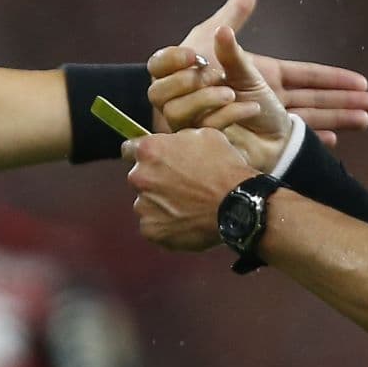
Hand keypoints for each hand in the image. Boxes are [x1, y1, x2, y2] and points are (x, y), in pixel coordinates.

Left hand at [124, 129, 255, 251]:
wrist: (238, 204)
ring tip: (188, 205)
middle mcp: (140, 177)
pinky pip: (154, 226)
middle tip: (181, 186)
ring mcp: (143, 206)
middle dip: (155, 180)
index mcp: (149, 150)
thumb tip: (171, 143)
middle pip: (140, 178)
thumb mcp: (203, 136)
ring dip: (161, 203)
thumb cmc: (225, 168)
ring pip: (146, 203)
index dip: (145, 155)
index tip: (155, 160)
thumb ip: (177, 140)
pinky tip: (187, 220)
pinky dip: (167, 225)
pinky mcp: (152, 230)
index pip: (129, 149)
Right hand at [149, 17, 290, 169]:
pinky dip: (225, 115)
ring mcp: (184, 126)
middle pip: (156, 91)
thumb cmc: (252, 93)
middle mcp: (176, 101)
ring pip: (173, 112)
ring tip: (230, 91)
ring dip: (203, 99)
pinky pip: (200, 130)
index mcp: (180, 75)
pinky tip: (248, 107)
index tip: (195, 54)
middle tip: (215, 74)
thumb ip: (238, 23)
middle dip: (185, 80)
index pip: (157, 64)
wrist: (273, 131)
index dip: (171, 59)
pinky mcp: (198, 147)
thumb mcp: (245, 57)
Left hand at [167, 0, 367, 146]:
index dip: (334, 79)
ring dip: (338, 121)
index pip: (307, 76)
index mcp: (263, 75)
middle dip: (345, 103)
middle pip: (316, 100)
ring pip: (310, 120)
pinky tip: (334, 142)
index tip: (360, 82)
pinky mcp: (255, 138)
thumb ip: (233, 14)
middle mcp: (268, 97)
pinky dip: (312, 140)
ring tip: (365, 122)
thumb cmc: (184, 71)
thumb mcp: (210, 37)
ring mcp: (264, 119)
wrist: (164, 105)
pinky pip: (290, 140)